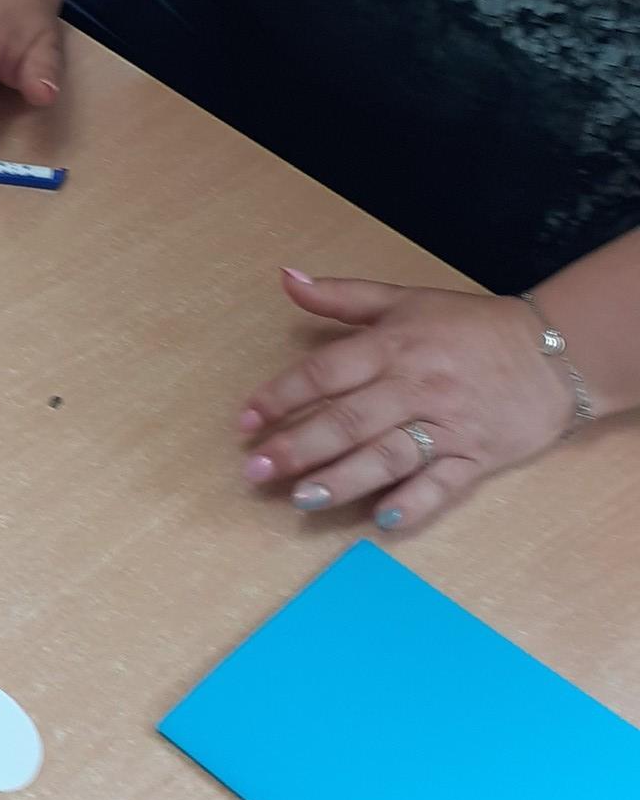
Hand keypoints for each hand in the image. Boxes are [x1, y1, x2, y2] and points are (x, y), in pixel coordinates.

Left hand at [238, 270, 572, 534]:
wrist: (553, 353)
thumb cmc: (468, 327)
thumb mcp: (405, 300)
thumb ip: (342, 296)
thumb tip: (285, 277)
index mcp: (394, 346)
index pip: (326, 372)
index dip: (282, 395)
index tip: (245, 420)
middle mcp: (416, 386)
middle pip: (350, 420)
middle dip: (299, 447)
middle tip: (256, 471)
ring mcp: (448, 425)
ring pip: (389, 456)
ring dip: (343, 480)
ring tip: (302, 498)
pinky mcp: (476, 458)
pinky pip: (442, 485)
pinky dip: (413, 504)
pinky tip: (381, 522)